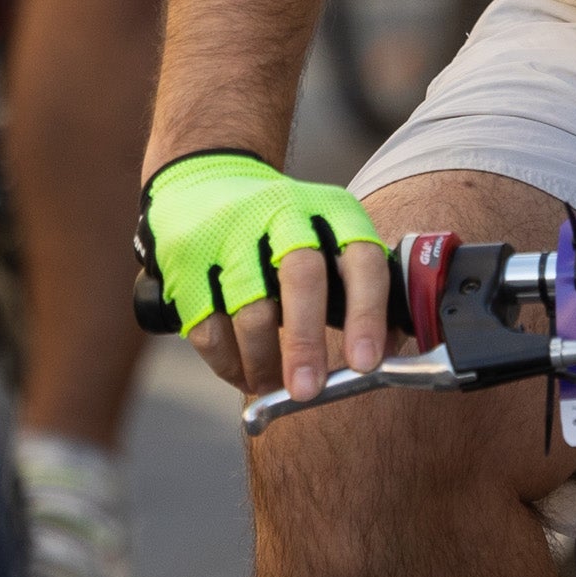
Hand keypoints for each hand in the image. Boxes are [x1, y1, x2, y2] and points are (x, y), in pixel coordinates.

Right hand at [139, 150, 390, 401]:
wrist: (203, 185)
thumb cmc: (283, 231)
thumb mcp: (328, 235)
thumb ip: (357, 286)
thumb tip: (388, 349)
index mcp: (330, 209)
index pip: (361, 258)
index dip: (367, 313)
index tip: (367, 363)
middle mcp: (281, 211)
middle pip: (300, 276)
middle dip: (306, 342)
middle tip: (309, 391)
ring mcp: (229, 233)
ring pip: (251, 308)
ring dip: (264, 362)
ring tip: (274, 387)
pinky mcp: (187, 260)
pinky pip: (208, 327)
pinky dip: (228, 364)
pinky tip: (244, 375)